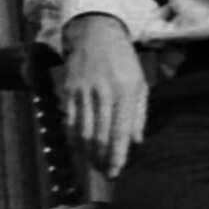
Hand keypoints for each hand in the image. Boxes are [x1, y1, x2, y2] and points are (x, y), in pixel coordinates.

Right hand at [57, 14, 148, 177]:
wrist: (96, 35)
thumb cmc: (124, 61)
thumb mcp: (140, 84)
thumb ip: (138, 114)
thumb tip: (136, 142)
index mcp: (126, 92)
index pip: (119, 132)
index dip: (116, 155)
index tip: (115, 172)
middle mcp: (103, 93)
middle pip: (98, 136)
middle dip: (100, 159)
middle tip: (105, 173)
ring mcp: (83, 92)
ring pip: (81, 132)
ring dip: (87, 153)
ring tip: (94, 164)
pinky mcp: (68, 91)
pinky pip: (69, 121)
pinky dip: (73, 139)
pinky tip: (80, 148)